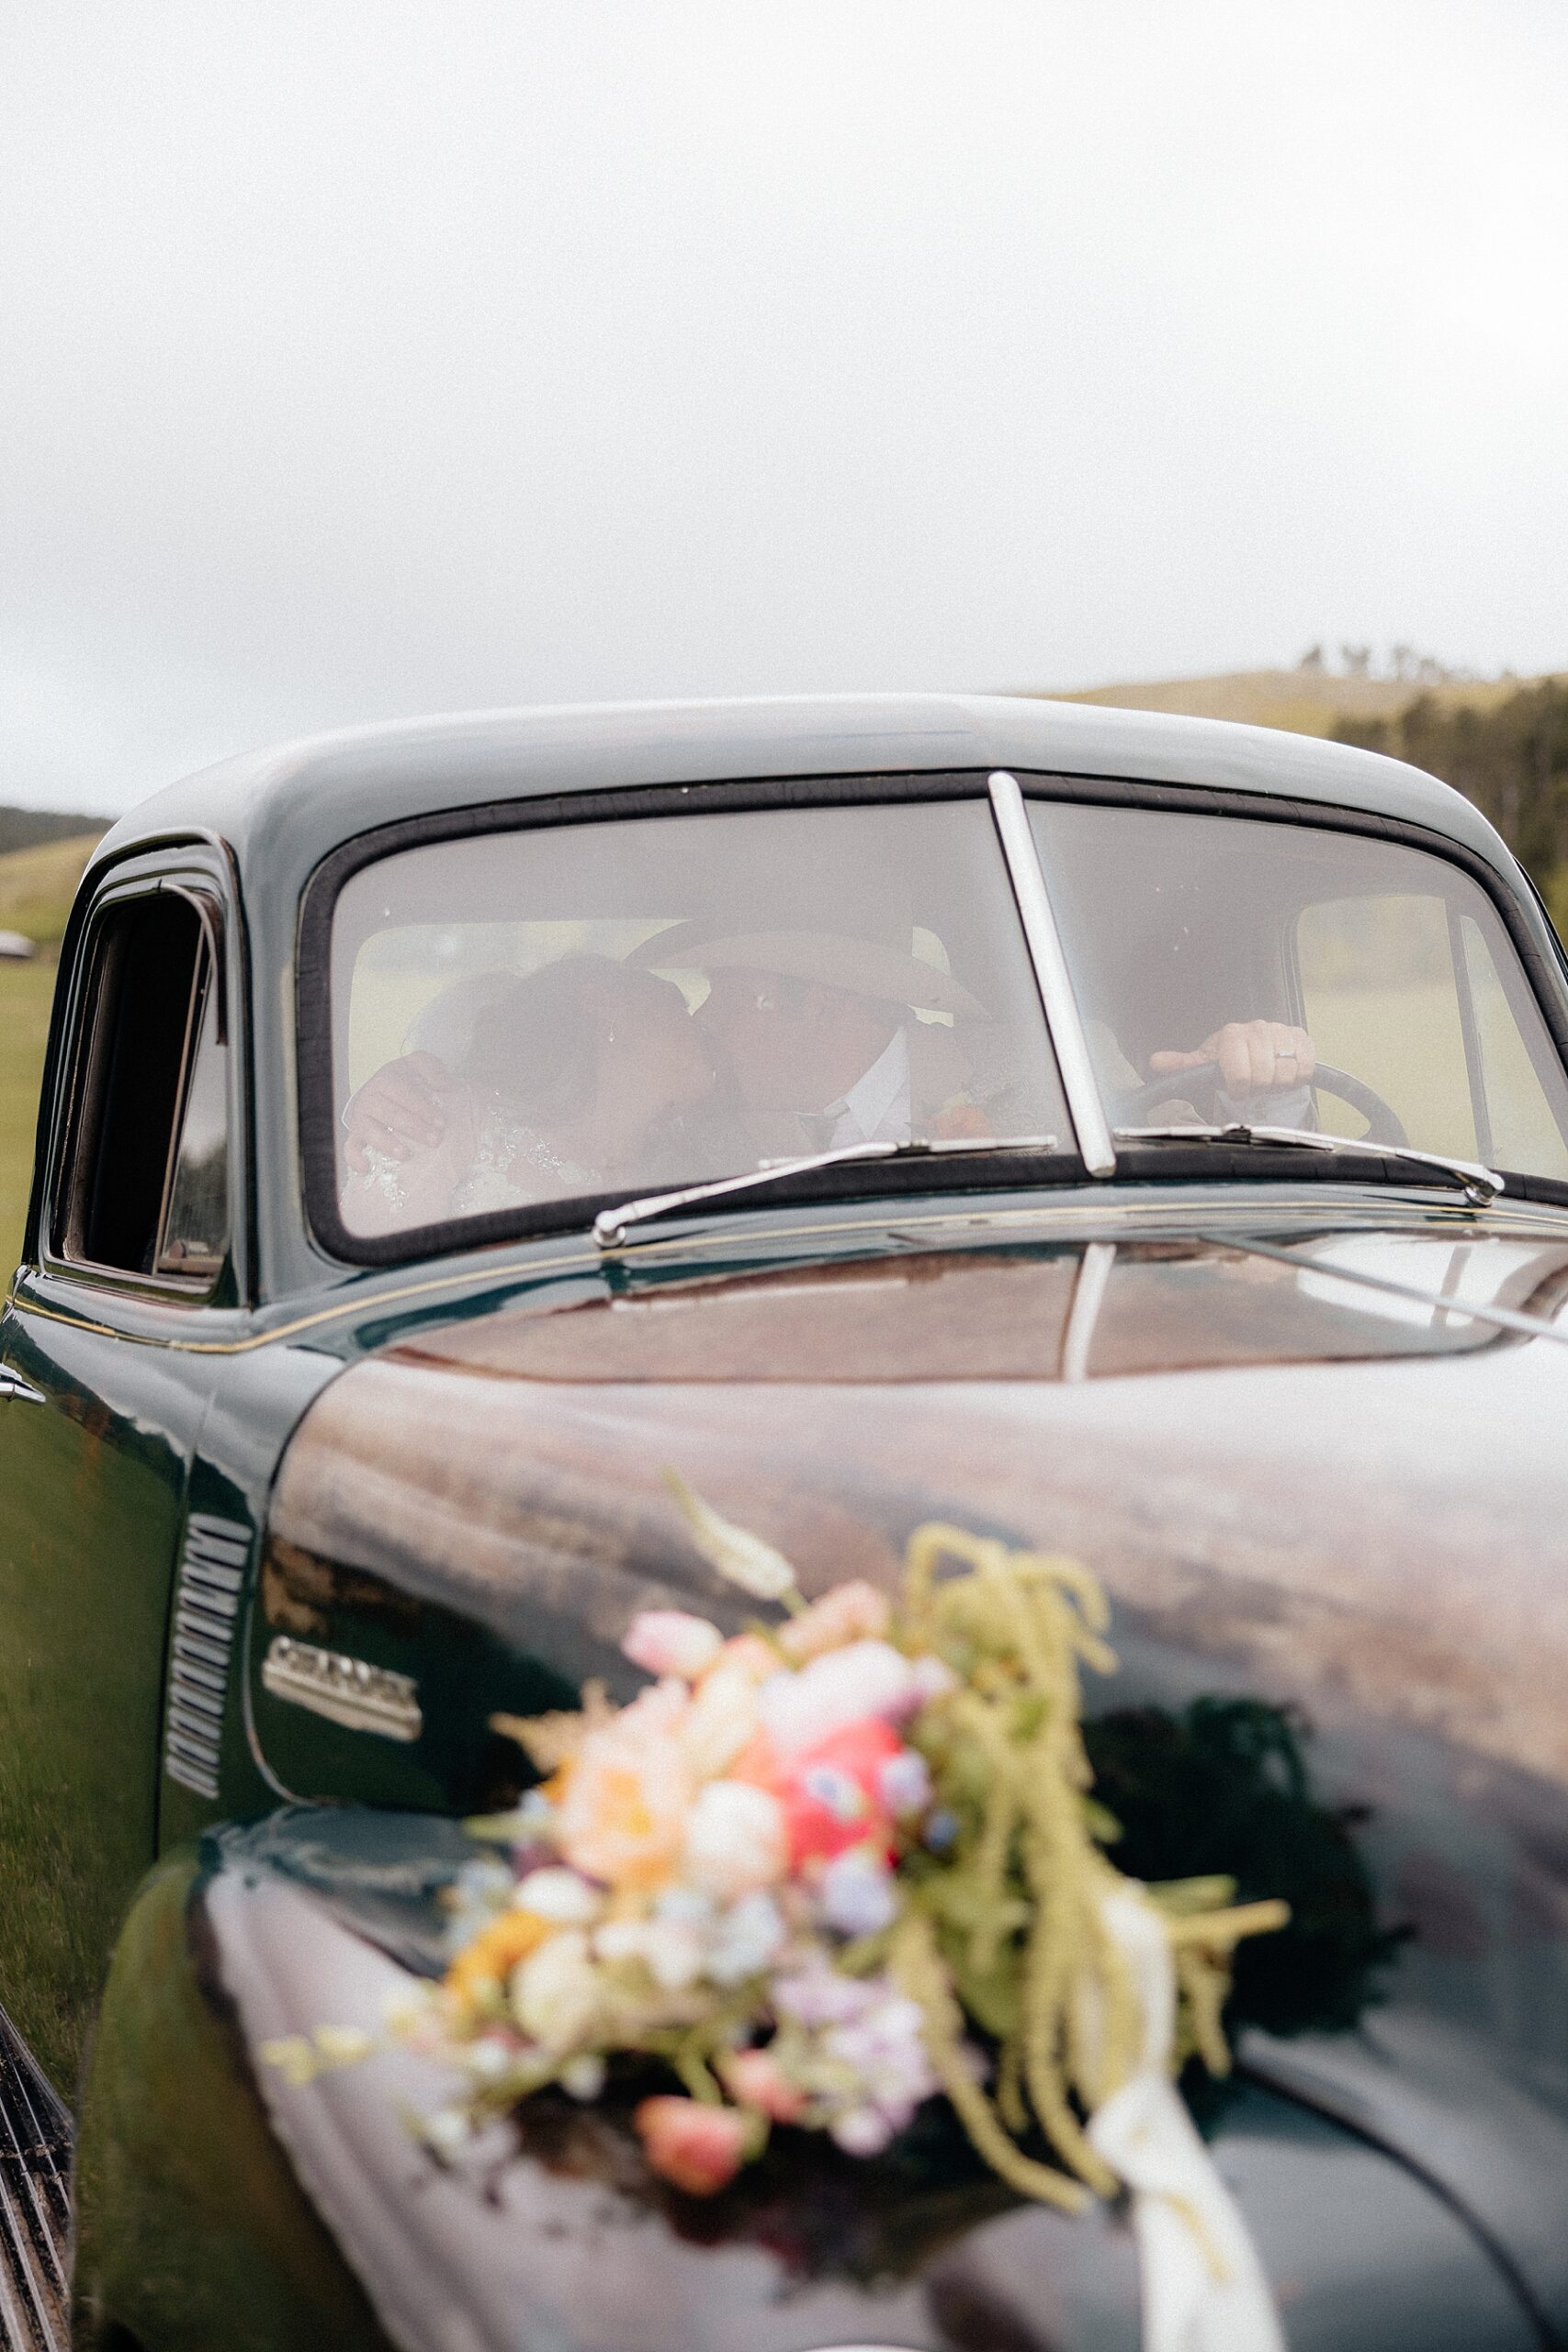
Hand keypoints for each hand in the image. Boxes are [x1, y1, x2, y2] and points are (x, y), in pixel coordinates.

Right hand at [342, 1050, 457, 1175]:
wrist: (383, 1089)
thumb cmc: (406, 1080)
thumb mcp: (418, 1066)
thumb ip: (431, 1068)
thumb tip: (443, 1085)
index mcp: (385, 1080)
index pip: (403, 1093)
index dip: (421, 1107)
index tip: (442, 1122)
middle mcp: (369, 1098)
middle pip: (390, 1113)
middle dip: (413, 1127)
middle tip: (435, 1141)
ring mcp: (360, 1118)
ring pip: (368, 1130)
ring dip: (386, 1143)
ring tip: (405, 1155)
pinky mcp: (355, 1135)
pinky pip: (350, 1147)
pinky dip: (355, 1158)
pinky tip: (367, 1169)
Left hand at [1148, 1020, 1315, 1099]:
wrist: (1256, 1053)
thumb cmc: (1228, 1060)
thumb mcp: (1205, 1064)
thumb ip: (1182, 1065)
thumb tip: (1155, 1062)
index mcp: (1233, 1035)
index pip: (1240, 1073)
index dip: (1239, 1088)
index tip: (1237, 1089)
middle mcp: (1258, 1028)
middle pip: (1264, 1075)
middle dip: (1259, 1087)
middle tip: (1254, 1085)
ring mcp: (1282, 1032)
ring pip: (1286, 1073)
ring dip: (1278, 1083)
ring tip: (1268, 1079)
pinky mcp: (1302, 1038)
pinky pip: (1306, 1067)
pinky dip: (1298, 1077)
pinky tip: (1285, 1073)